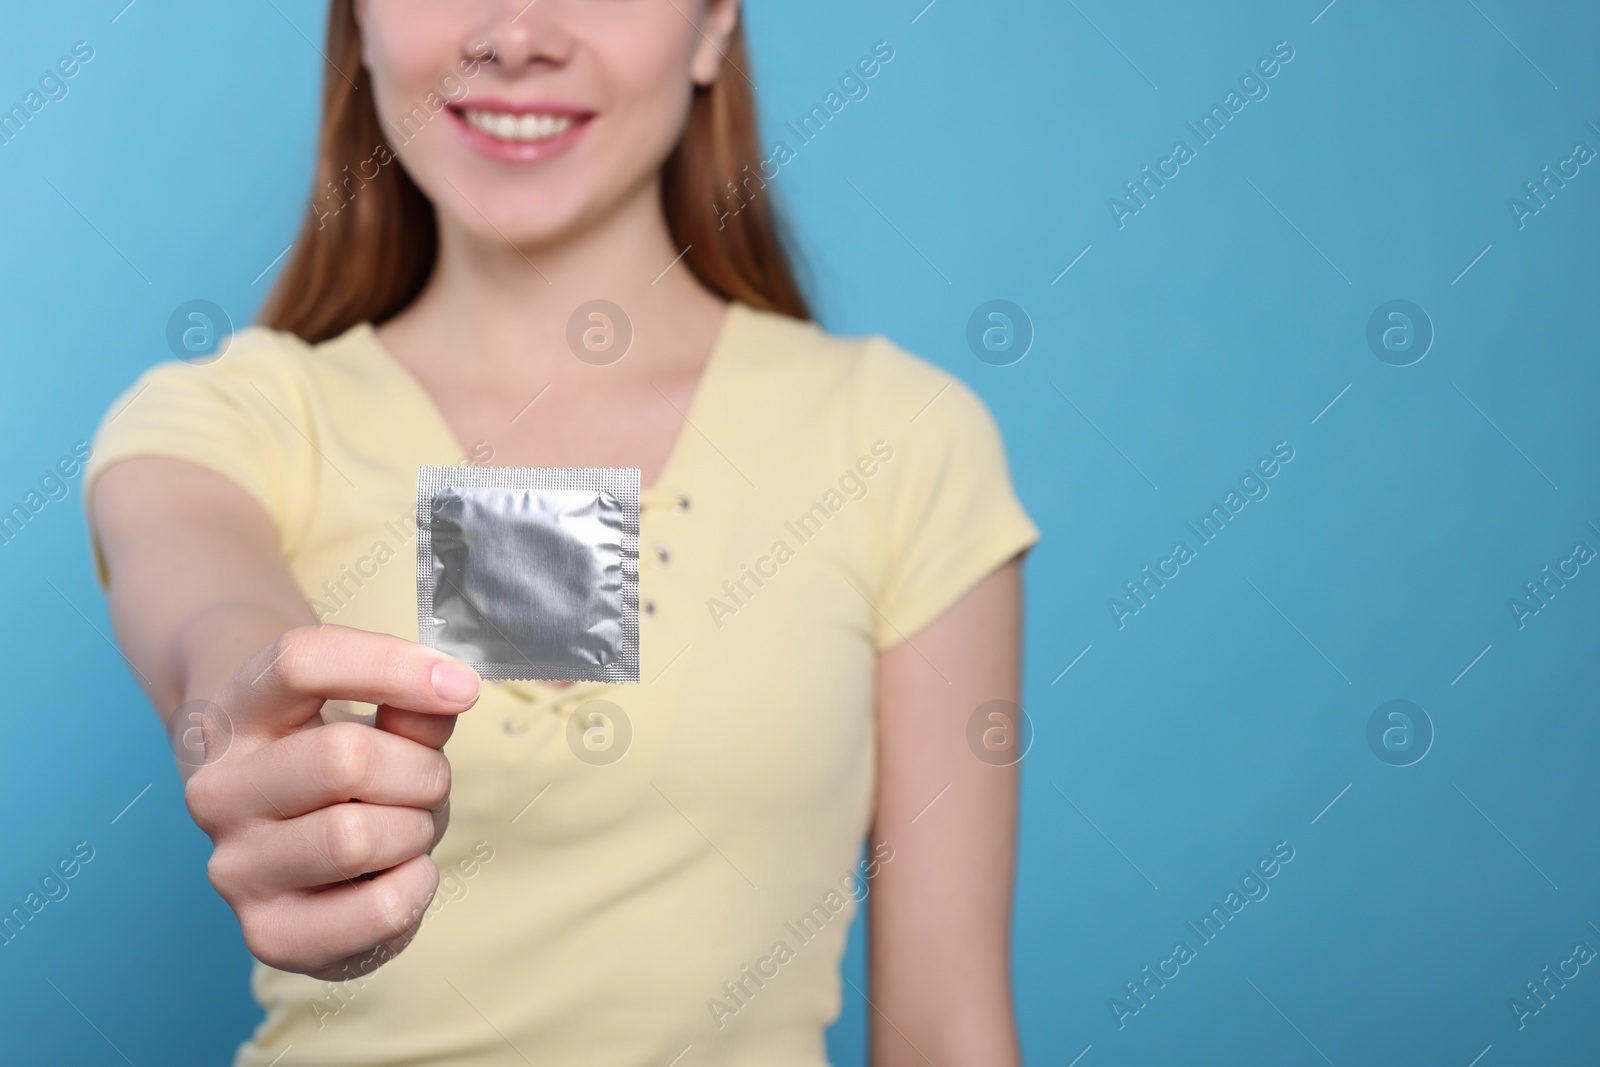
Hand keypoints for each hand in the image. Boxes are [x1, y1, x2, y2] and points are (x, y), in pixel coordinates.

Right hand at [182, 624, 480, 979]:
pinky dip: (417, 885)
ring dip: (416, 829)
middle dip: (418, 771)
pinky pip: (380, 908)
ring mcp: (234, 867)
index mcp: (235, 713)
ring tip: (404, 827)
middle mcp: (216, 791)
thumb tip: (452, 689)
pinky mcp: (269, 934)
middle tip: (424, 782)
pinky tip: (399, 872)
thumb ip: (413, 703)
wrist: (291, 841)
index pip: (301, 663)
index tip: (461, 686)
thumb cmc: (337, 763)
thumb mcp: (373, 716)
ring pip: (358, 837)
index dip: (392, 666)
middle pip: (344, 758)